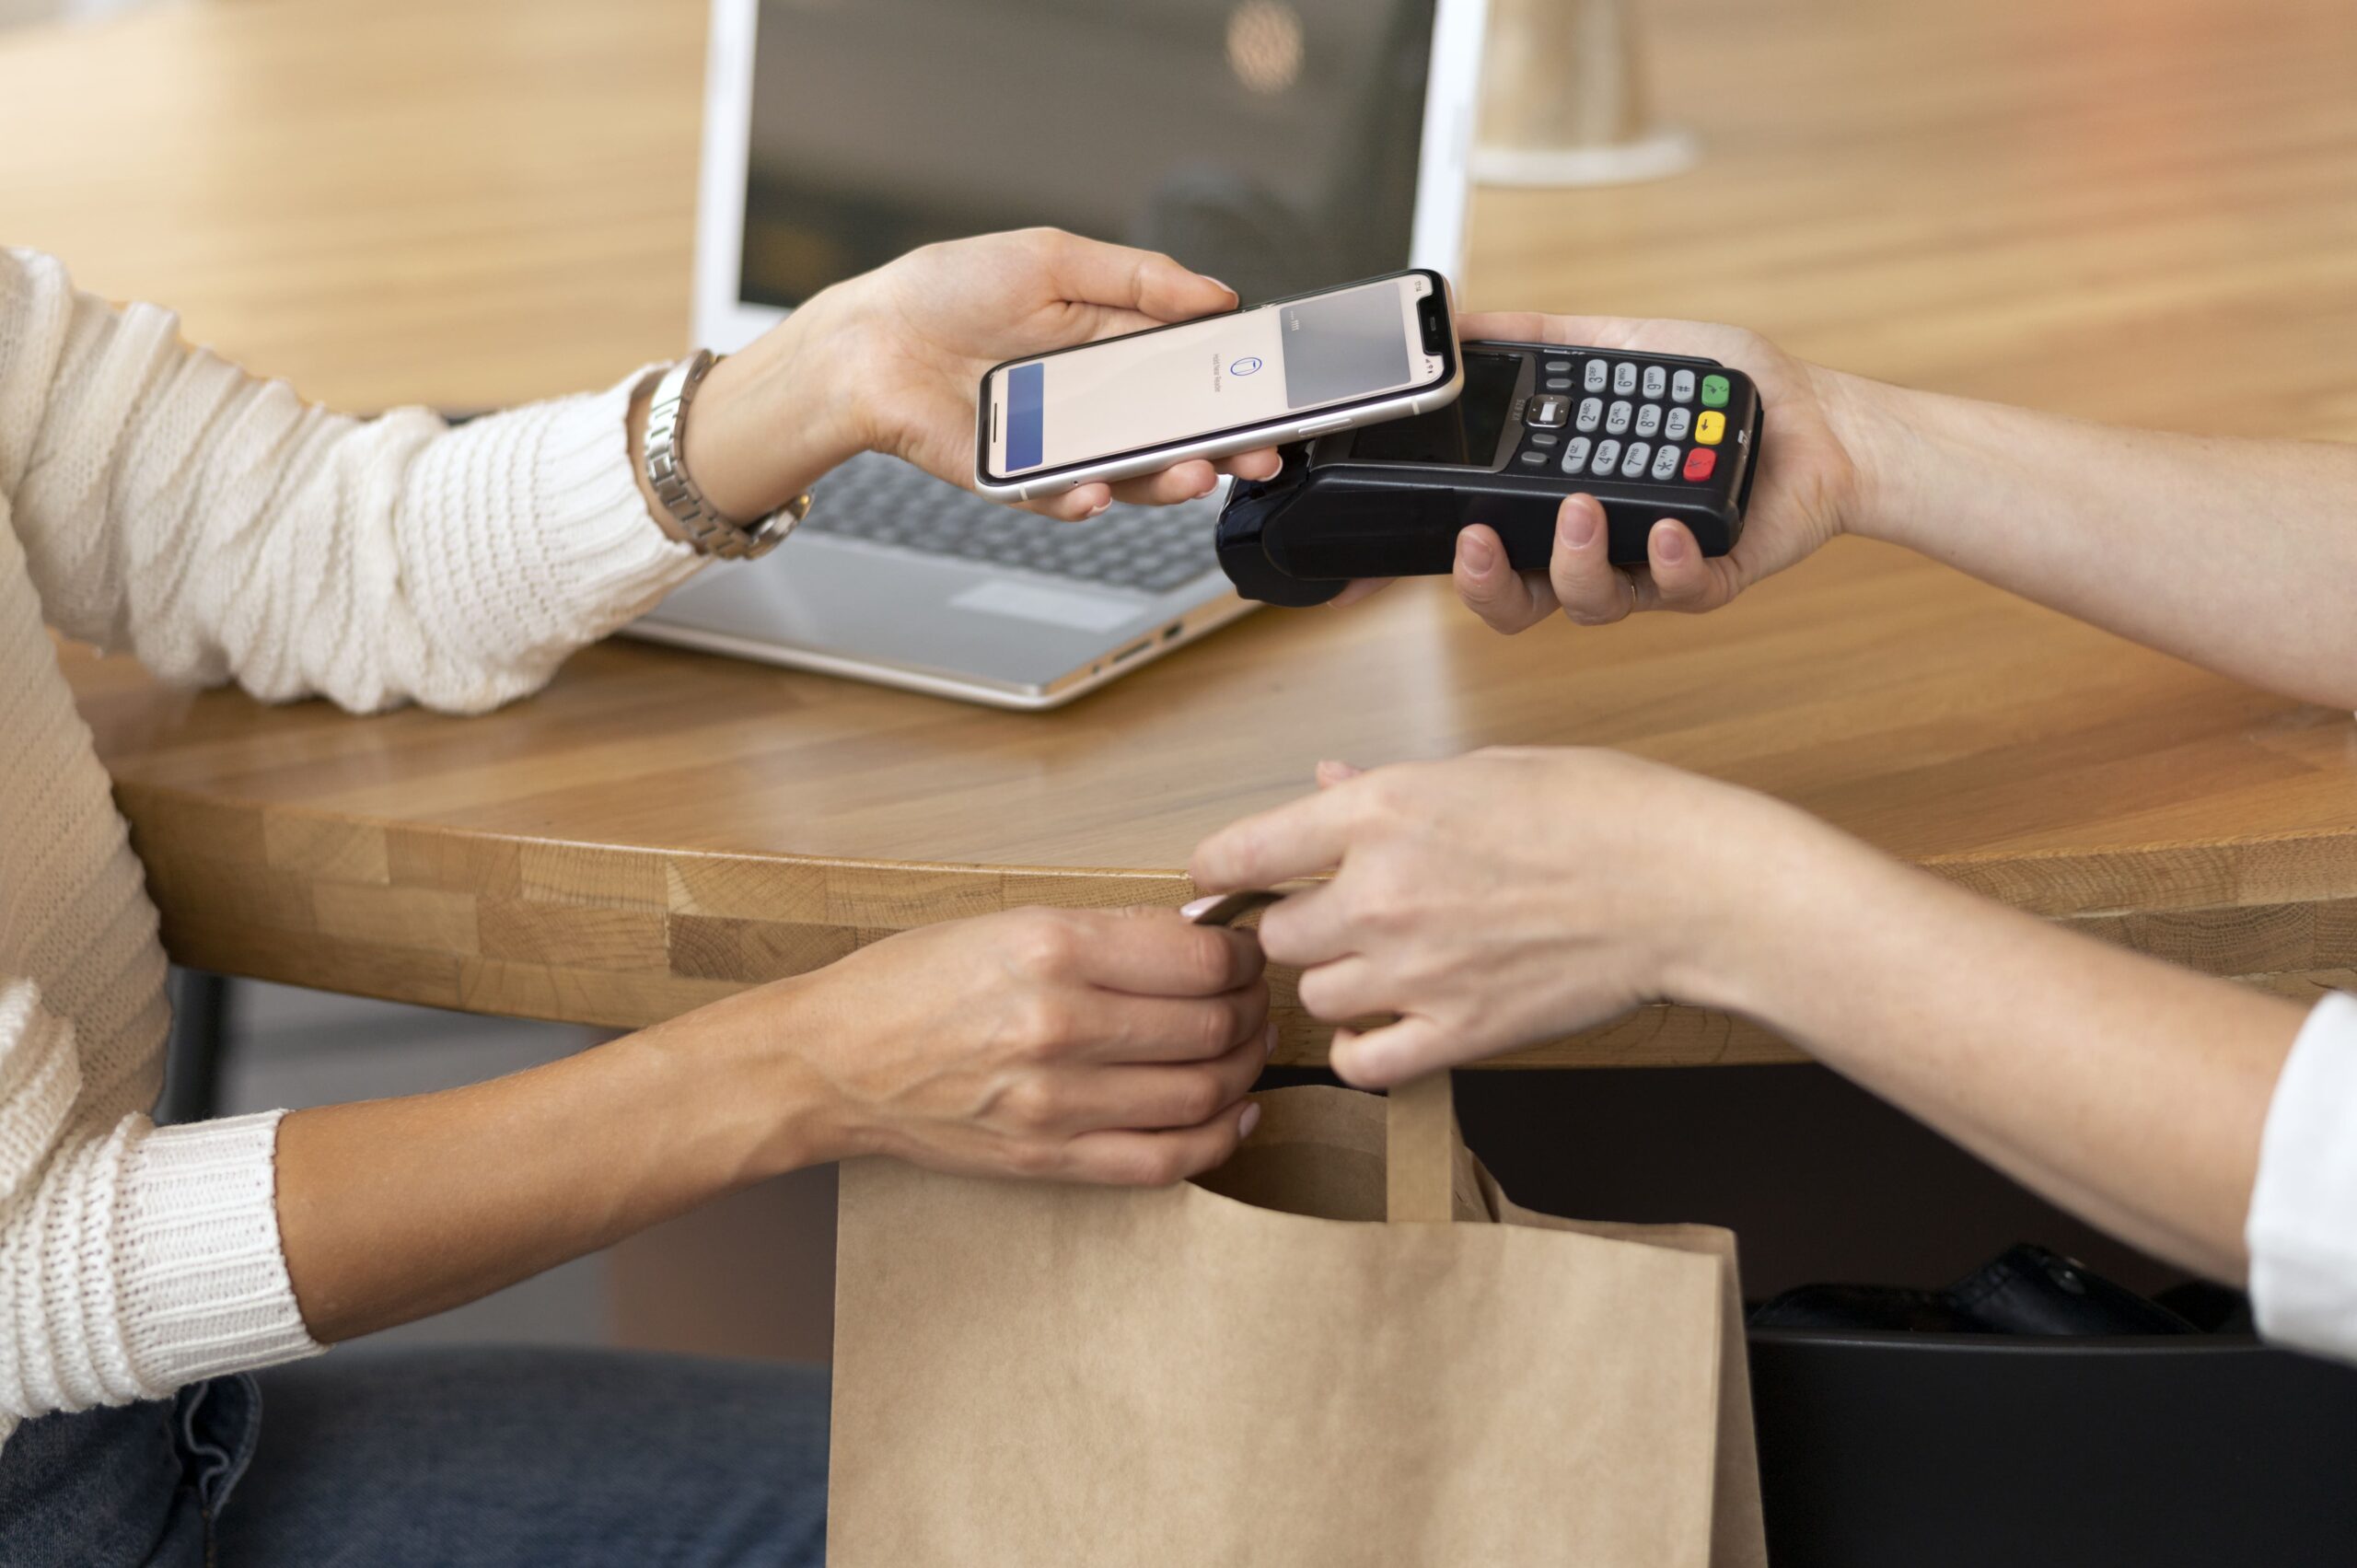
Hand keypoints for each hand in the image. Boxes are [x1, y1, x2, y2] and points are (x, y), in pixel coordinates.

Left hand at [686, 229, 1283, 523]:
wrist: (868, 337)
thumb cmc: (948, 291)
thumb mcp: (1052, 259)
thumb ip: (1138, 278)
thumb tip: (1217, 294)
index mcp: (1114, 346)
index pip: (1193, 374)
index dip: (1236, 389)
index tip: (1275, 396)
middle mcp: (1094, 404)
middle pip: (1175, 436)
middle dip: (1224, 450)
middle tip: (1260, 457)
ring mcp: (1059, 447)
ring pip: (1127, 476)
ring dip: (1166, 480)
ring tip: (1195, 474)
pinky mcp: (1014, 480)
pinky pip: (1056, 497)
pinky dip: (1079, 498)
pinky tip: (1096, 490)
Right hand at [738, 906, 1271, 1184]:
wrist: (829, 1062)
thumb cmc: (912, 983)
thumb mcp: (1008, 922)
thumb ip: (1109, 932)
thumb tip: (1203, 932)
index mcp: (1052, 948)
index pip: (1200, 956)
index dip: (1244, 953)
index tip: (1247, 949)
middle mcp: (1059, 1025)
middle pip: (1211, 1025)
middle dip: (1253, 1008)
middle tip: (1256, 997)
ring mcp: (1055, 1102)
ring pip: (1201, 1094)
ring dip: (1245, 1070)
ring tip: (1246, 1048)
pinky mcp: (1048, 1158)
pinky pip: (1163, 1161)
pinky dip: (1218, 1139)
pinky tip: (1234, 1114)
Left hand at [1188, 751, 1822, 1084]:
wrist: (1684, 887)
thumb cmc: (1599, 811)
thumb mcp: (1481, 770)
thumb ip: (1385, 789)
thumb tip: (1324, 783)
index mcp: (1382, 812)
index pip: (1244, 851)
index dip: (1218, 872)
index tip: (1217, 883)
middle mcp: (1382, 893)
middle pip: (1275, 936)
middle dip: (1293, 928)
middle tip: (1329, 920)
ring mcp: (1417, 971)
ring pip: (1313, 998)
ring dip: (1332, 985)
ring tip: (1377, 966)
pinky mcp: (1459, 1034)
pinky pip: (1362, 1064)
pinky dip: (1360, 1051)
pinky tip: (1384, 1026)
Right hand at [1333, 314, 1865, 627]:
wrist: (1817, 415)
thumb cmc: (1721, 392)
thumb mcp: (1624, 345)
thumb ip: (1546, 338)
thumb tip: (1468, 319)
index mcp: (1563, 504)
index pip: (1489, 548)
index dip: (1450, 560)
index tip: (1410, 551)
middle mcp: (1598, 548)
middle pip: (1519, 603)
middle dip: (1490, 584)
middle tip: (1483, 542)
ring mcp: (1650, 571)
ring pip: (1590, 605)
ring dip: (1578, 563)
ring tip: (1588, 509)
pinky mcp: (1710, 579)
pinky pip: (1678, 593)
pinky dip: (1669, 564)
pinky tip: (1668, 530)